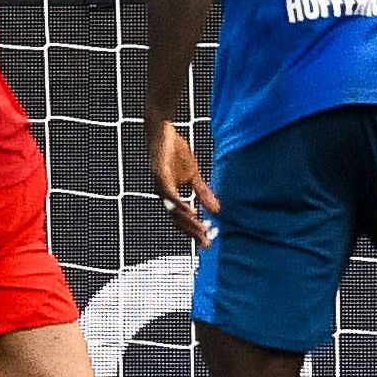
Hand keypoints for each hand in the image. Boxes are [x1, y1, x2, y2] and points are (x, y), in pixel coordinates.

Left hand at [149, 119, 218, 247]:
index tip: (206, 243)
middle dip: (192, 232)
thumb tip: (217, 211)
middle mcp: (163, 194)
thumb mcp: (193, 176)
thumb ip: (203, 193)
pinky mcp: (160, 175)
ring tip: (201, 231)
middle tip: (206, 243)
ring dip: (188, 221)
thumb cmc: (175, 154)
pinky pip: (169, 193)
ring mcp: (160, 185)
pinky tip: (189, 211)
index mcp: (170, 196)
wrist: (162, 132)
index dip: (192, 231)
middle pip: (176, 219)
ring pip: (173, 210)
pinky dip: (179, 204)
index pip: (180, 219)